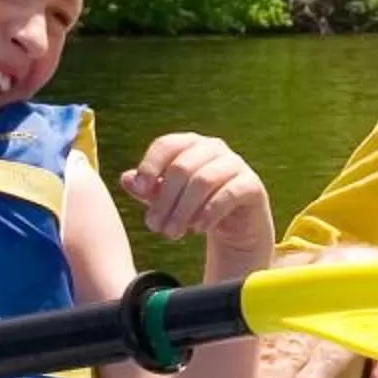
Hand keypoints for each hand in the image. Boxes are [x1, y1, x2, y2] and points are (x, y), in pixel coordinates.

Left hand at [121, 132, 275, 263]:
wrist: (235, 225)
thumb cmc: (195, 206)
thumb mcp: (167, 199)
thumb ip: (148, 189)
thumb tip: (126, 179)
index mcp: (190, 144)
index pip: (166, 145)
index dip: (150, 165)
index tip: (139, 189)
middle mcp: (213, 148)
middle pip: (182, 167)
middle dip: (165, 200)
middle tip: (155, 227)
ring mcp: (235, 164)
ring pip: (203, 181)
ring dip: (183, 211)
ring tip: (173, 233)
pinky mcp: (251, 184)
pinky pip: (228, 194)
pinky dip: (208, 213)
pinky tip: (197, 229)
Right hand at [247, 244, 377, 377]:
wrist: (358, 261)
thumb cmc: (377, 307)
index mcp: (346, 310)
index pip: (326, 351)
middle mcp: (314, 302)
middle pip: (290, 348)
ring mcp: (290, 299)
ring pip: (269, 340)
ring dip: (256, 375)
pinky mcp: (273, 299)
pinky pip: (256, 330)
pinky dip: (245, 359)